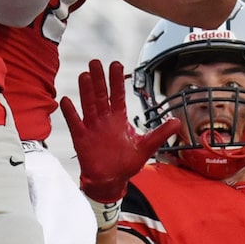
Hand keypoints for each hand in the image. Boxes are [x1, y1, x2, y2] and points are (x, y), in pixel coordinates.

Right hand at [59, 58, 170, 204]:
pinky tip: (67, 100)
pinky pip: (75, 123)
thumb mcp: (146, 147)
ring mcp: (92, 127)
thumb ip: (160, 133)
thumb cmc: (126, 163)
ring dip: (85, 91)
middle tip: (96, 62)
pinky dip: (70, 113)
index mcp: (119, 119)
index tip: (115, 65)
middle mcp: (104, 120)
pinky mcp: (81, 138)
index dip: (116, 81)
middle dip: (99, 79)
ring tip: (84, 75)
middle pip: (101, 95)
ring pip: (88, 105)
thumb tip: (177, 122)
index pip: (117, 95)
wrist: (111, 181)